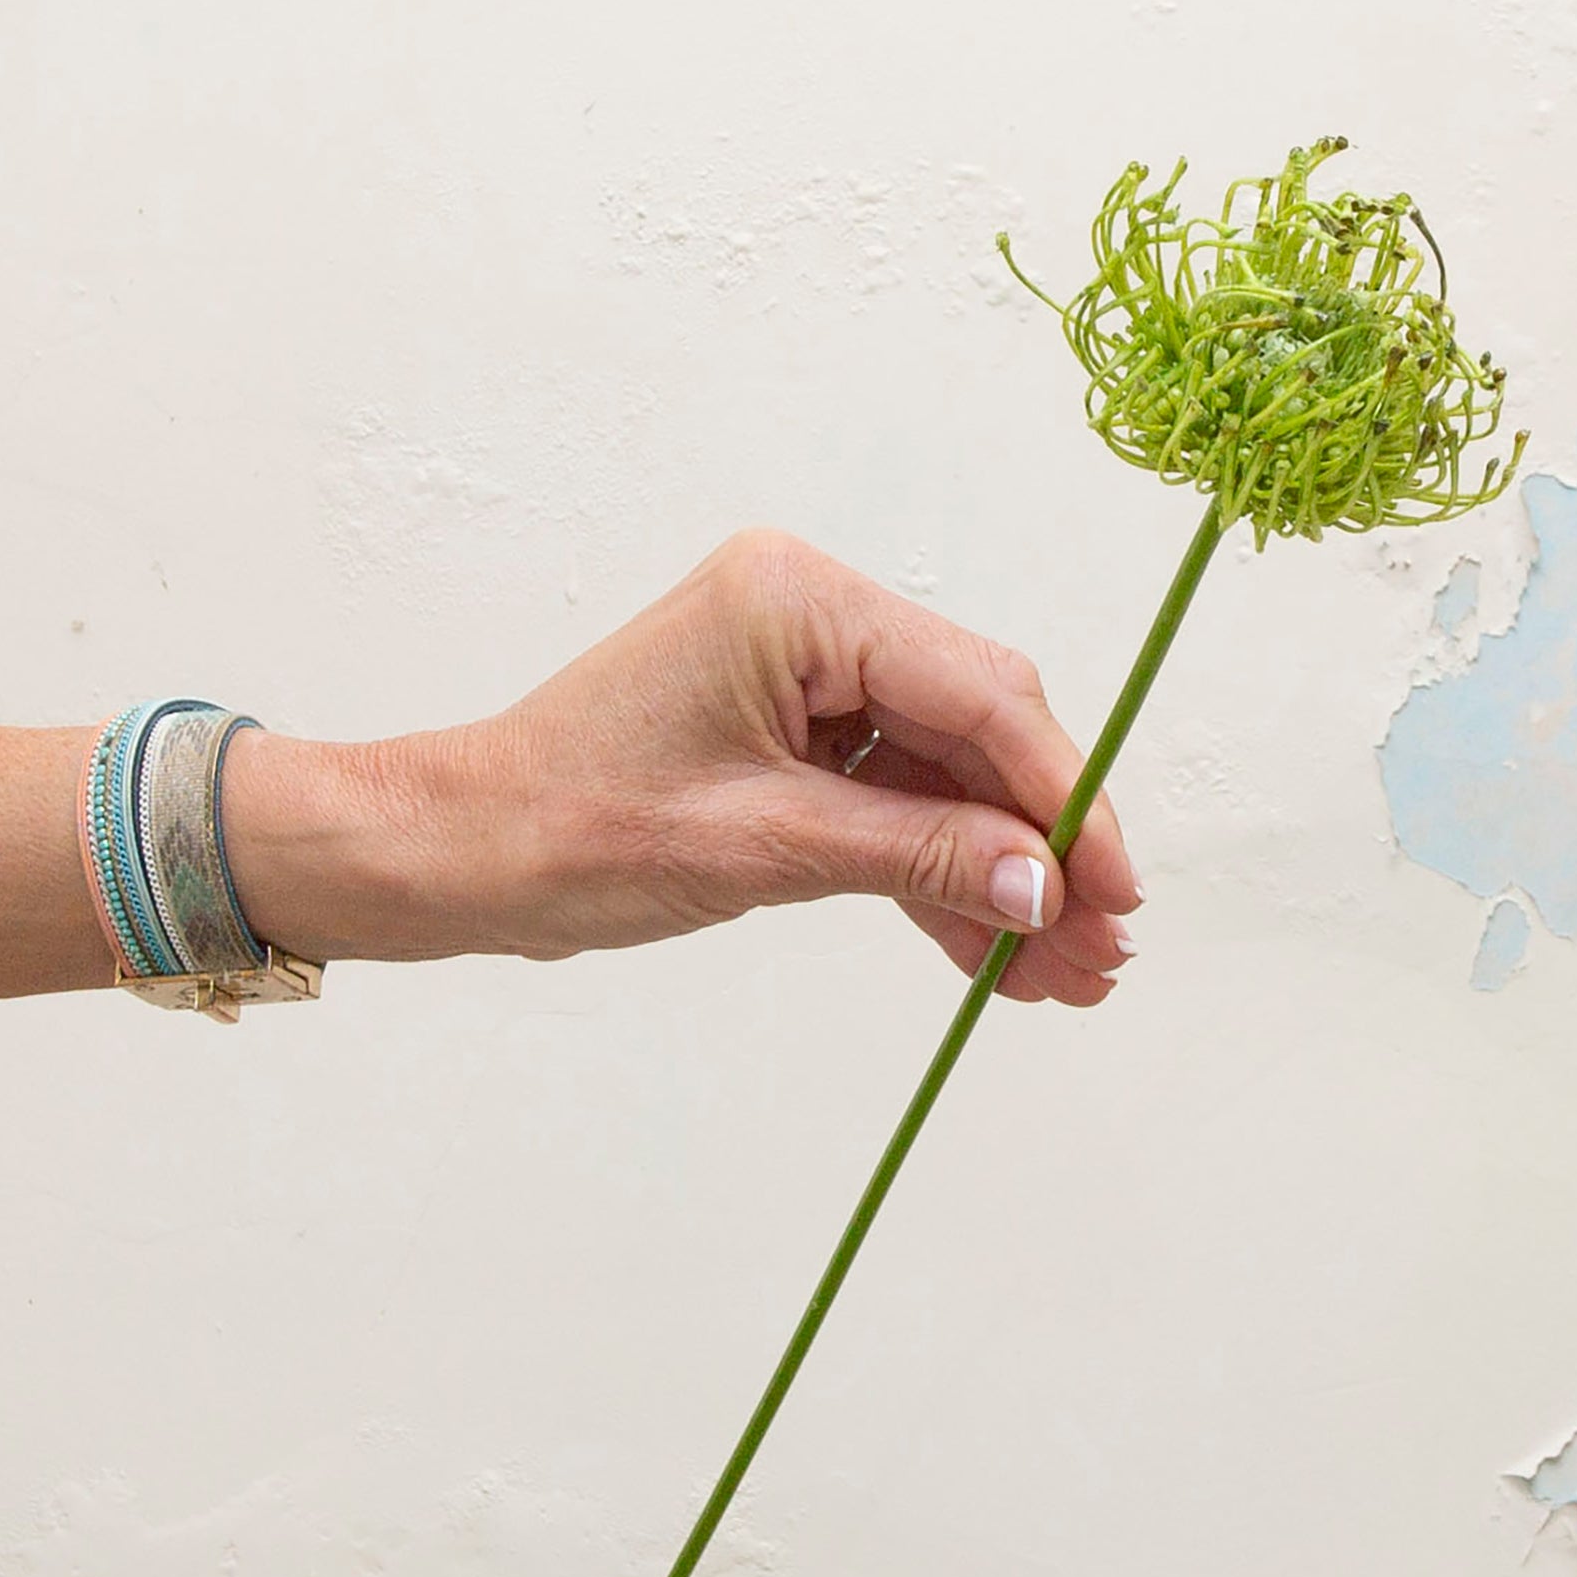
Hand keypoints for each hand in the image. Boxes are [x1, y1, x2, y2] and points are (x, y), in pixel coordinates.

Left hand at [226, 531, 1138, 1004]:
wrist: (459, 856)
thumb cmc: (570, 829)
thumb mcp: (765, 848)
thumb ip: (918, 856)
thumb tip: (1046, 886)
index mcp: (798, 601)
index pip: (977, 693)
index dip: (1062, 795)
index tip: (1118, 888)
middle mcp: (807, 617)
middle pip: (973, 730)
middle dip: (1039, 845)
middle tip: (1103, 946)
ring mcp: (796, 677)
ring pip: (939, 778)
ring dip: (996, 873)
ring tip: (1062, 975)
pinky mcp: (783, 736)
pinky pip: (886, 801)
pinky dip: (932, 876)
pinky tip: (991, 954)